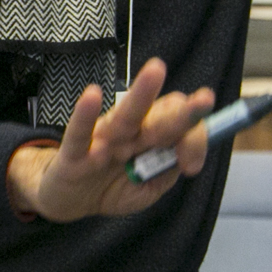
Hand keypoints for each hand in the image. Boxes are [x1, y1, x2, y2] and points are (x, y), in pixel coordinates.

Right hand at [5, 58, 214, 222]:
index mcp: (149, 139)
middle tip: (205, 100)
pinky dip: (85, 117)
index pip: (178, 126)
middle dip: (182, 110)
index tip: (191, 165)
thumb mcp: (146, 190)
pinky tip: (92, 97)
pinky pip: (78, 133)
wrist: (66, 200)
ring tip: (156, 71)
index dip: (193, 140)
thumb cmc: (109, 187)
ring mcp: (101, 140)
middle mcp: (129, 134)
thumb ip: (166, 173)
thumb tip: (185, 158)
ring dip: (141, 94)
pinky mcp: (73, 153)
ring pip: (124, 116)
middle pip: (159, 117)